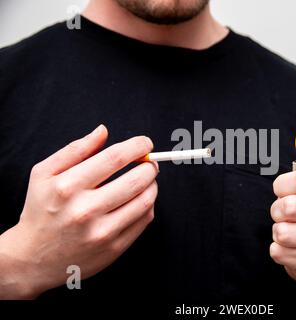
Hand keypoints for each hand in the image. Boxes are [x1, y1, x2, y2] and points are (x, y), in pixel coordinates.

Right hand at [0, 125, 157, 297]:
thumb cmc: (41, 210)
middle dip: (150, 166)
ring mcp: (101, 232)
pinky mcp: (113, 248)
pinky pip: (144, 220)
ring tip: (147, 179)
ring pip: (145, 200)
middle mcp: (85, 210)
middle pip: (136, 179)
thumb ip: (75, 150)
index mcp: (68, 186)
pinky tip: (140, 199)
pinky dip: (148, 204)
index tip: (145, 143)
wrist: (33, 258)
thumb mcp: (44, 174)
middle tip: (149, 162)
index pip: (115, 157)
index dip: (137, 146)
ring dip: (152, 184)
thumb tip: (103, 131)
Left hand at [270, 144, 295, 284]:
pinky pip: (283, 252)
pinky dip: (278, 250)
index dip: (282, 185)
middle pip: (289, 207)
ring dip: (278, 231)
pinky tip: (287, 246)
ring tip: (287, 229)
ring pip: (283, 232)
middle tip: (284, 213)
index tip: (283, 189)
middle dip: (277, 210)